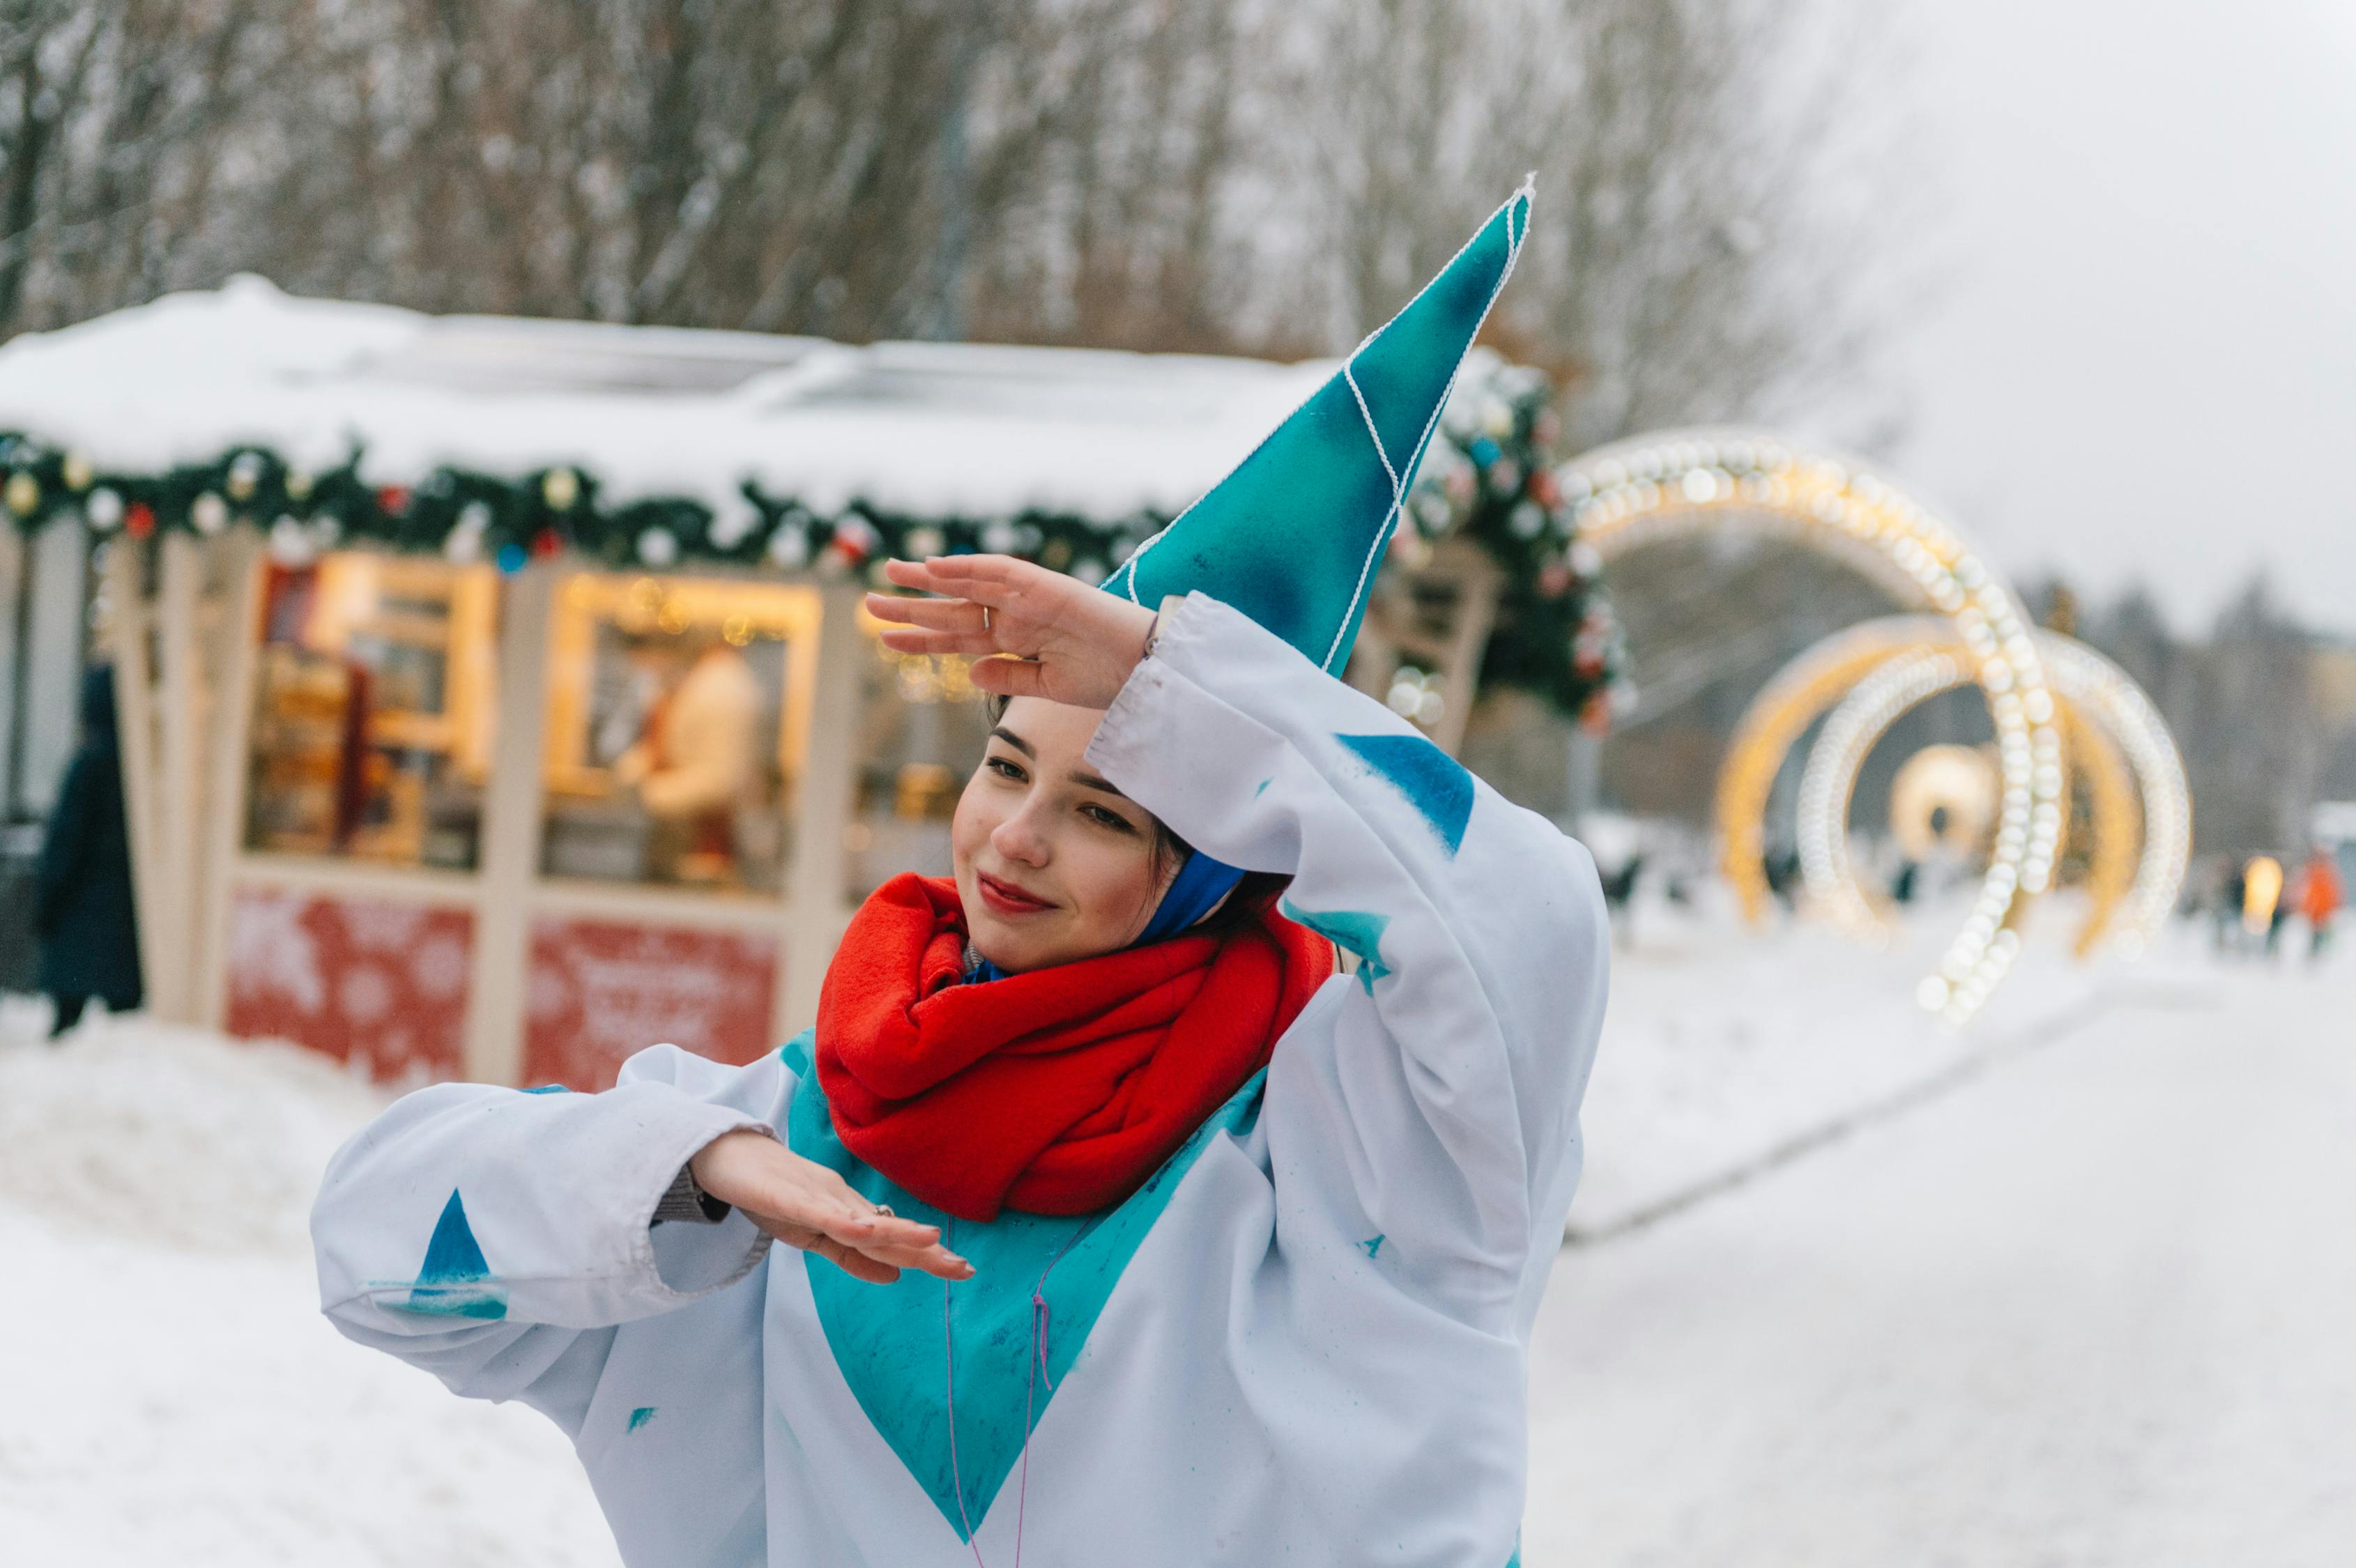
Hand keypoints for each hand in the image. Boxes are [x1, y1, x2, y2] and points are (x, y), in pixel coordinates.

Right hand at [689, 1129, 973, 1284]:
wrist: (726, 1154)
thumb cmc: (770, 1192)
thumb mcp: (812, 1234)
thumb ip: (851, 1256)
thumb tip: (894, 1277)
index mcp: (847, 1210)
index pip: (893, 1237)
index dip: (926, 1254)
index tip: (962, 1269)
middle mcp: (841, 1199)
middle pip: (888, 1228)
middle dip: (925, 1249)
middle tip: (965, 1268)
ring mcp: (816, 1196)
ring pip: (861, 1219)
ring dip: (896, 1231)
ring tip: (932, 1241)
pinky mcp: (787, 1197)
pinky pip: (818, 1212)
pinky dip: (843, 1221)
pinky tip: (865, 1230)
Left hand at [864, 555, 1158, 709]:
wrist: (1147, 669)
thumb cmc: (1108, 678)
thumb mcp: (1048, 687)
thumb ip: (1009, 678)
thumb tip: (968, 674)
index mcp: (1016, 642)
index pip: (958, 639)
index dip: (922, 639)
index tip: (887, 640)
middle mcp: (1016, 617)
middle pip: (953, 610)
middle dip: (912, 607)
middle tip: (870, 603)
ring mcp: (1027, 599)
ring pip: (968, 585)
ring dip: (929, 580)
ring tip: (890, 573)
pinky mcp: (1043, 587)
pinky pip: (998, 573)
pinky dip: (966, 568)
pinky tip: (934, 567)